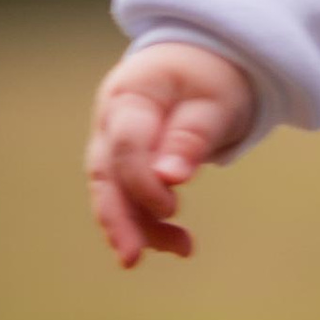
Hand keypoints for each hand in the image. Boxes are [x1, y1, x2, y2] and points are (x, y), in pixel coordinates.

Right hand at [85, 41, 257, 266]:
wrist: (202, 61)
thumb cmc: (210, 77)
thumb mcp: (214, 101)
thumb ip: (191, 137)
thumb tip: (170, 178)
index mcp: (130, 94)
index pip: (125, 143)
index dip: (142, 181)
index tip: (172, 209)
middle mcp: (111, 120)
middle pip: (106, 174)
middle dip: (118, 218)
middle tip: (132, 258)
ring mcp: (113, 142)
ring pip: (114, 191)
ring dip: (140, 226)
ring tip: (182, 249)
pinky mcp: (125, 162)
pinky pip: (129, 195)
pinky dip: (150, 221)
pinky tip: (178, 243)